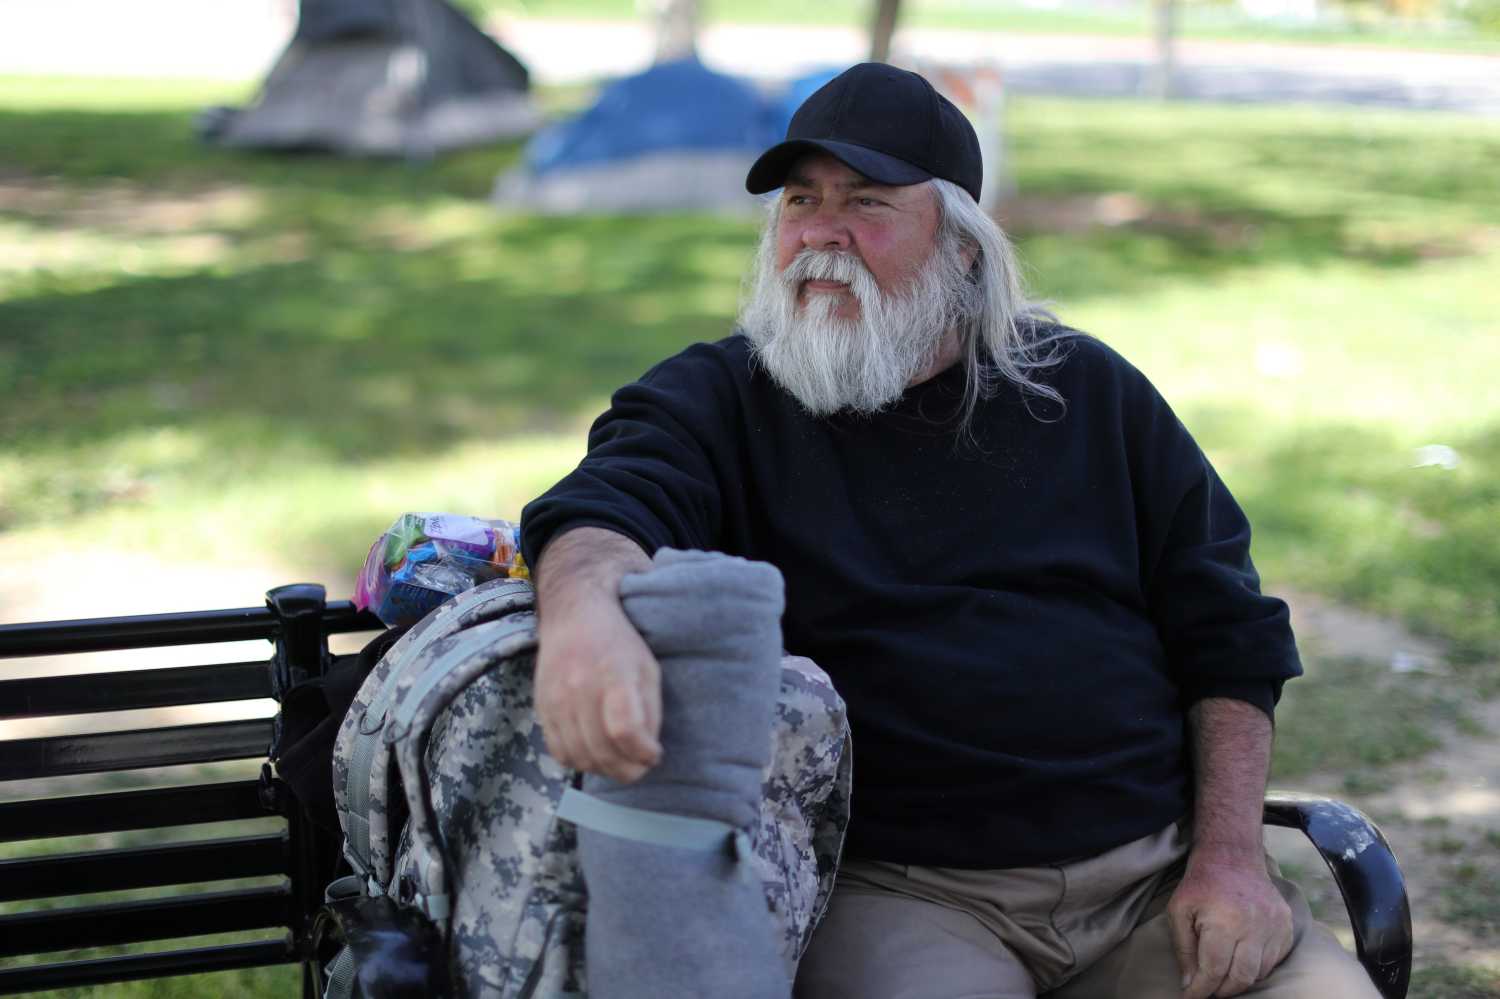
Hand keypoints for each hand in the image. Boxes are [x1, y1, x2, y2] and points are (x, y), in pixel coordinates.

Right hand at [534, 593, 662, 782]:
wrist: (573, 617)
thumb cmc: (619, 643)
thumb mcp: (648, 669)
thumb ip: (650, 712)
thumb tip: (647, 754)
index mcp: (614, 674)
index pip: (624, 730)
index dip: (643, 753)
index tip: (654, 754)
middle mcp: (580, 688)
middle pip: (602, 751)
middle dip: (628, 770)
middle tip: (640, 766)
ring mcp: (556, 700)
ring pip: (580, 757)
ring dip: (605, 770)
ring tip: (620, 761)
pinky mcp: (542, 708)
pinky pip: (559, 752)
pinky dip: (580, 762)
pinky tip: (595, 753)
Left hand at [1167, 851, 1293, 997]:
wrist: (1232, 856)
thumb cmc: (1201, 884)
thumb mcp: (1179, 912)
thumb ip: (1183, 950)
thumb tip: (1190, 984)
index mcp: (1224, 922)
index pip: (1214, 971)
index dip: (1201, 989)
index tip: (1191, 998)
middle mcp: (1254, 926)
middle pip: (1240, 978)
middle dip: (1222, 990)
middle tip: (1209, 988)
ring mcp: (1274, 926)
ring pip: (1259, 972)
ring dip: (1239, 979)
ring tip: (1223, 974)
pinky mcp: (1286, 926)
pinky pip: (1275, 960)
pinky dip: (1257, 966)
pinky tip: (1242, 958)